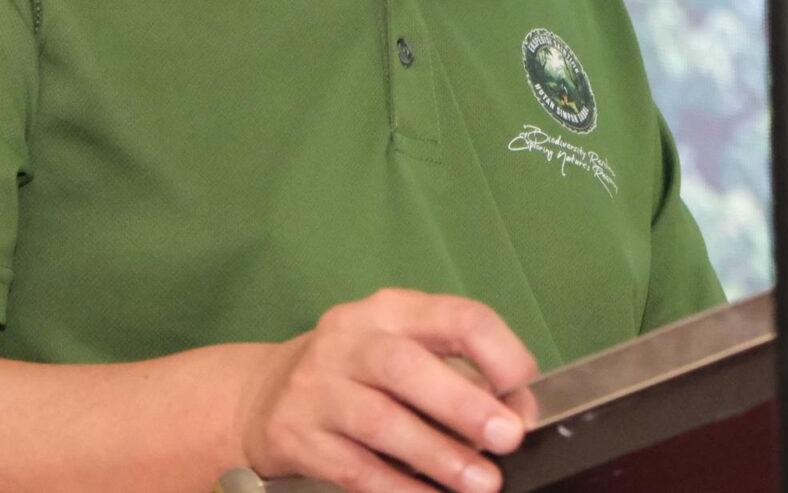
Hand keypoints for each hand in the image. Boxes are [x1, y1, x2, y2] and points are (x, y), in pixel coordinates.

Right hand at [236, 288, 540, 492]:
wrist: (264, 395)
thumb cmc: (357, 372)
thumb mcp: (405, 351)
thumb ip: (461, 374)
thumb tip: (519, 412)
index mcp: (390, 311)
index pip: (453, 315)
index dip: (497, 352)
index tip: (522, 390)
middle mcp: (349, 340)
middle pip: (404, 365)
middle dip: (462, 403)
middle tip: (507, 437)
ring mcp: (318, 388)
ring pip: (379, 421)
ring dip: (437, 454)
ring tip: (480, 482)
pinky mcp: (299, 437)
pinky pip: (354, 468)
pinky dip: (398, 488)